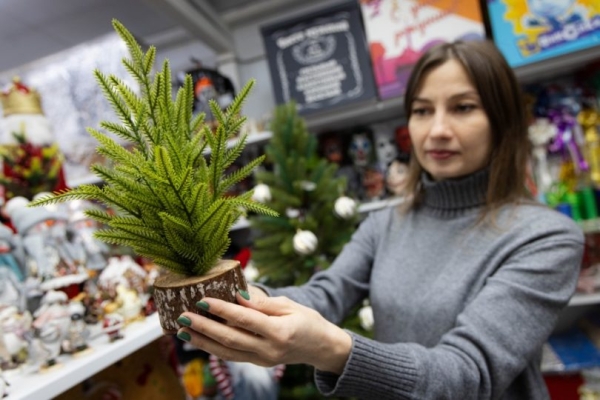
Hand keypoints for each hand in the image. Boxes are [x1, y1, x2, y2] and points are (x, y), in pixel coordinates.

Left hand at [177, 290, 351, 373]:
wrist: (321, 347)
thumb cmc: (307, 320)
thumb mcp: (289, 305)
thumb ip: (262, 303)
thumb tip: (237, 296)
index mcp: (280, 332)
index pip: (244, 319)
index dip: (222, 310)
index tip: (202, 300)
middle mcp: (269, 350)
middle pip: (230, 339)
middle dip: (204, 327)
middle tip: (183, 316)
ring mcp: (263, 359)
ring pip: (227, 352)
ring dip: (202, 341)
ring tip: (182, 330)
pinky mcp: (258, 362)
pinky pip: (232, 356)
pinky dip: (213, 348)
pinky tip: (198, 339)